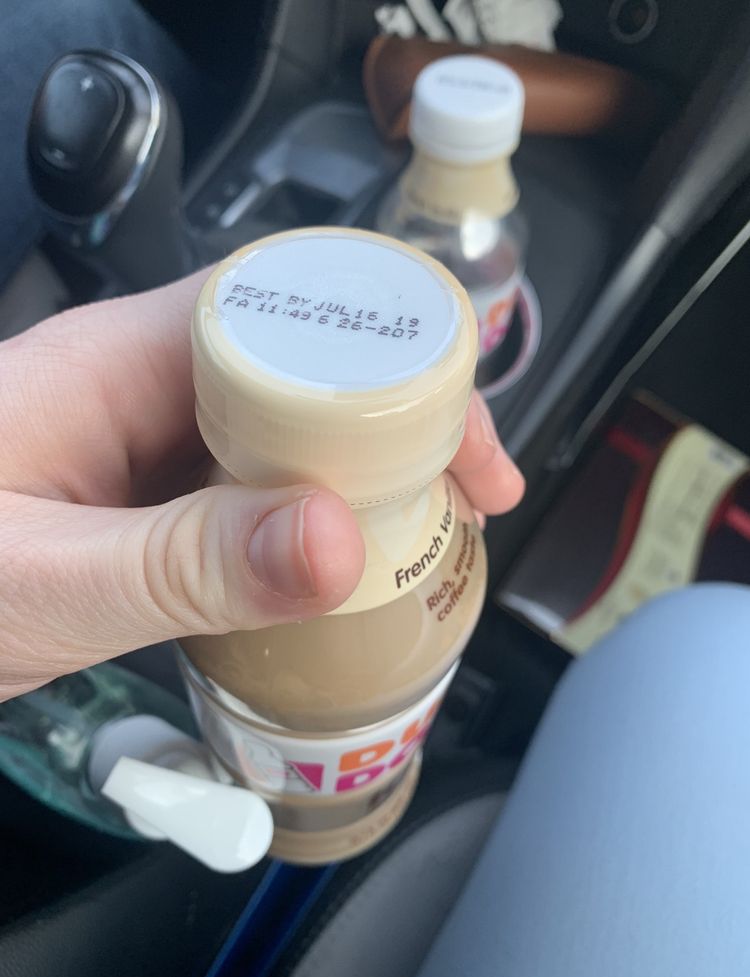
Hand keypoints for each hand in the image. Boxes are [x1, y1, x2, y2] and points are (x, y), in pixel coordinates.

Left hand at [0, 270, 523, 700]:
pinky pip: (251, 501)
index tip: (461, 436)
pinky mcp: (147, 508)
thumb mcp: (39, 580)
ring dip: (365, 485)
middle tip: (472, 500)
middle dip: (402, 429)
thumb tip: (337, 542)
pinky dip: (311, 533)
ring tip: (432, 540)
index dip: (388, 360)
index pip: (284, 316)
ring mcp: (147, 452)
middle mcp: (144, 391)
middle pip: (304, 378)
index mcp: (118, 362)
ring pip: (285, 443)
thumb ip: (180, 563)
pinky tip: (345, 574)